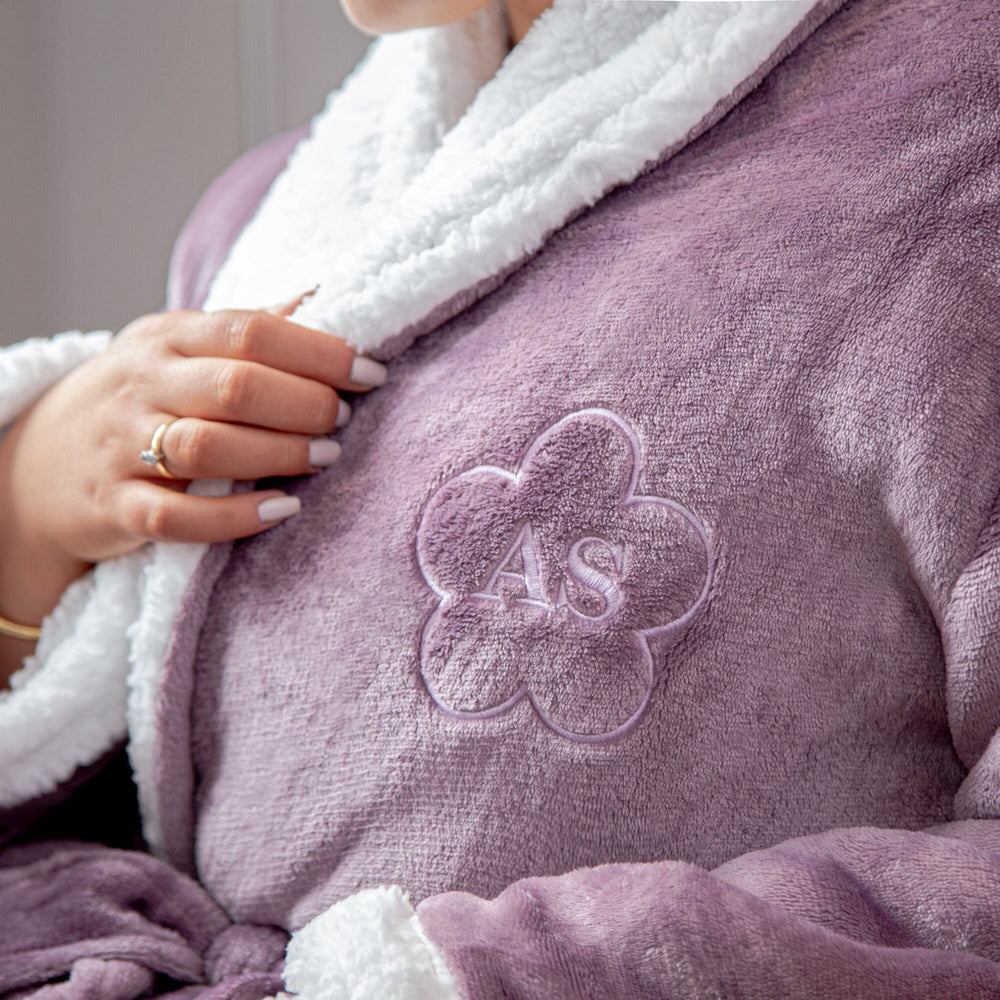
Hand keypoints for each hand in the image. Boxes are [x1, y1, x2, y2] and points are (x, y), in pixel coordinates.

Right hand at [0, 305, 384, 667]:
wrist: (36, 466)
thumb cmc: (135, 400)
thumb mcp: (176, 348)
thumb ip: (245, 329)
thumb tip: (321, 298)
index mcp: (165, 336)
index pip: (250, 331)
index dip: (320, 353)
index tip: (369, 374)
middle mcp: (141, 384)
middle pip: (235, 385)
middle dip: (305, 403)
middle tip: (342, 419)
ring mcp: (123, 446)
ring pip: (207, 446)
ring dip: (280, 452)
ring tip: (325, 457)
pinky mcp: (116, 507)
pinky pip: (177, 518)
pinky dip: (235, 517)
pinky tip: (281, 508)